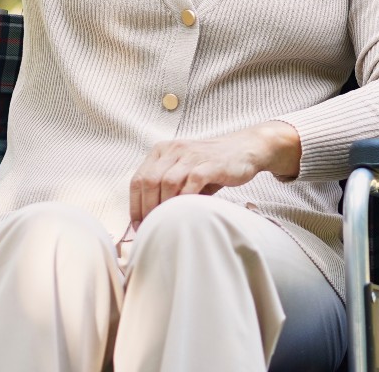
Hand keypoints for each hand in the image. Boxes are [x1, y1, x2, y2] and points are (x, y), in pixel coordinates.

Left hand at [127, 122, 298, 223]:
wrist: (243, 150)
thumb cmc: (210, 166)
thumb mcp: (184, 172)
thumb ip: (167, 188)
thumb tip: (150, 220)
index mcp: (162, 151)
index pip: (138, 179)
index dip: (135, 205)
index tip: (139, 225)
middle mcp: (173, 150)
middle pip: (149, 181)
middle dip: (147, 208)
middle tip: (152, 228)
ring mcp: (191, 155)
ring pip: (166, 182)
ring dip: (163, 206)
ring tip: (166, 223)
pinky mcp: (209, 164)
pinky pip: (191, 183)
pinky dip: (185, 200)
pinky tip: (185, 213)